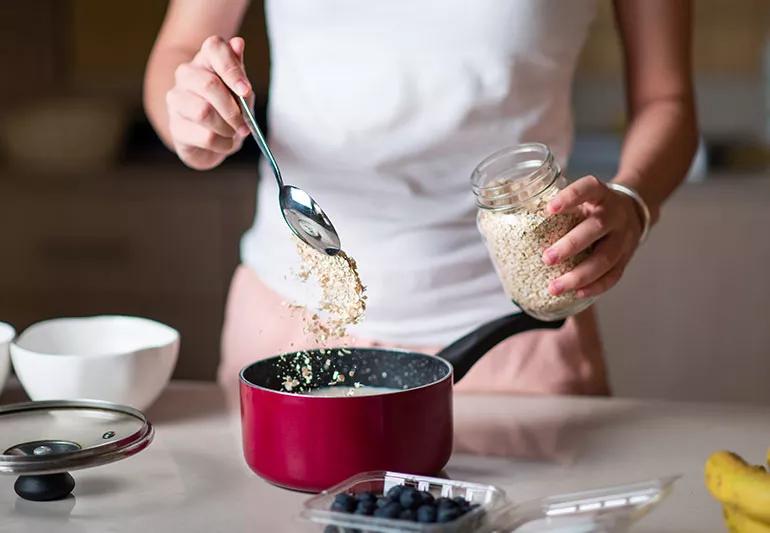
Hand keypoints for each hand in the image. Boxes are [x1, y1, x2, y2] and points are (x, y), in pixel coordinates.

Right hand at [166, 36, 253, 169]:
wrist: (212, 140)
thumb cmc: (228, 109)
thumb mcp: (241, 91)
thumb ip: (239, 71)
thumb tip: (237, 43)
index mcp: (205, 60)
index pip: (213, 47)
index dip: (231, 69)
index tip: (245, 91)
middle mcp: (186, 75)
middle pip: (209, 84)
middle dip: (233, 109)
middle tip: (245, 124)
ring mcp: (176, 100)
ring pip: (204, 111)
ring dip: (227, 127)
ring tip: (234, 133)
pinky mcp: (175, 127)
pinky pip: (204, 136)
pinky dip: (223, 144)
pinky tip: (225, 143)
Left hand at [542, 176, 642, 297]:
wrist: (633, 212)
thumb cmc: (594, 207)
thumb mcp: (582, 197)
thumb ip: (557, 205)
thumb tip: (511, 216)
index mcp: (601, 195)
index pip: (589, 188)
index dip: (570, 197)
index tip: (549, 209)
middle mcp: (615, 215)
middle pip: (596, 229)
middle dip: (570, 245)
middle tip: (546, 259)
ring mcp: (624, 238)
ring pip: (605, 258)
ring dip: (579, 275)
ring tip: (554, 287)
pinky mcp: (626, 259)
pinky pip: (613, 276)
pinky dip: (595, 287)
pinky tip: (577, 294)